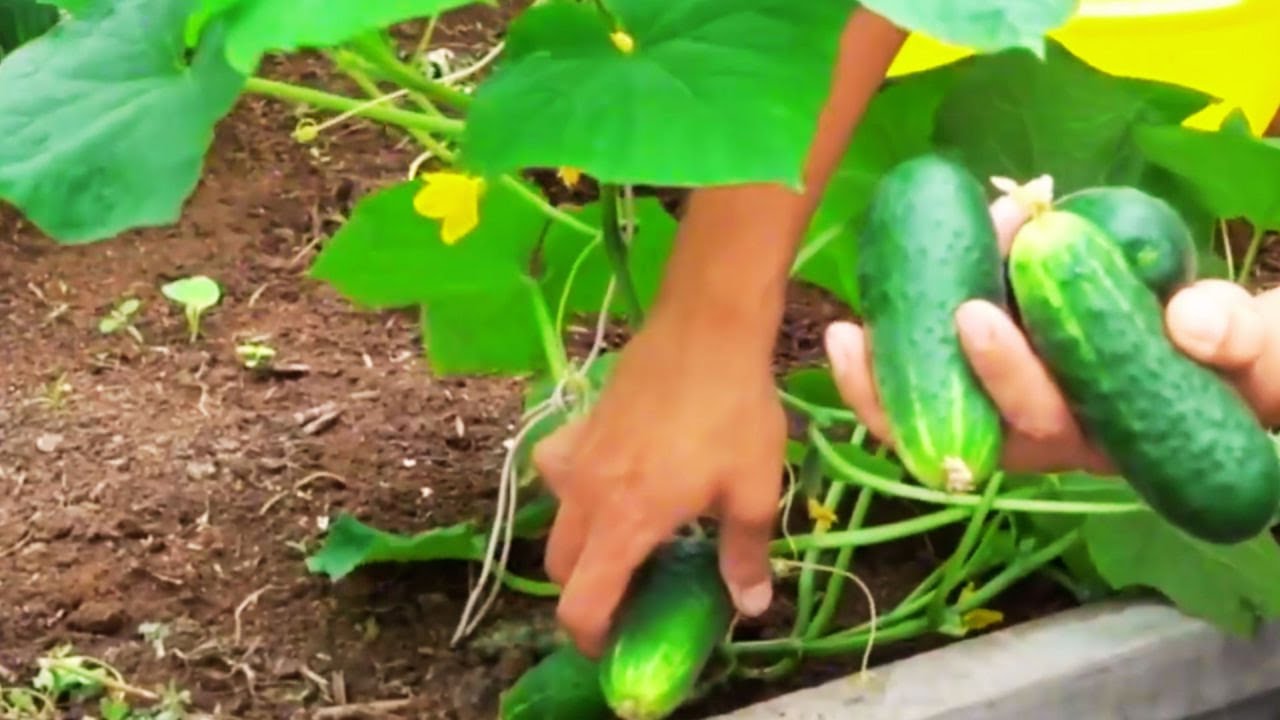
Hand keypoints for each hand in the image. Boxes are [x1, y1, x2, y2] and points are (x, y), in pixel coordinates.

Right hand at [532, 309, 786, 657]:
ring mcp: (576, 456)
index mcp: (624, 522)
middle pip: (562, 567)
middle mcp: (585, 494)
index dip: (591, 636)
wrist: (707, 326)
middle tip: (631, 591)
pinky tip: (606, 472)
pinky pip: (558, 468)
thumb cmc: (734, 411)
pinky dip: (571, 483)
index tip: (615, 642)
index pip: (581, 603)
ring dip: (580, 540)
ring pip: (557, 518)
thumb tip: (751, 604)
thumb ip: (746, 552)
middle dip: (588, 591)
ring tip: (624, 533)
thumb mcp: (755, 489)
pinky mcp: (578, 424)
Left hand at [824, 197, 1279, 474]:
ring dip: (887, 383)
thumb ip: (1245, 338)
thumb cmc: (1249, 366)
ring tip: (845, 335)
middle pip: (973, 429)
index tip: (973, 314)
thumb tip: (1191, 320)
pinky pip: (934, 387)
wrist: (1234, 369)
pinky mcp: (997, 381)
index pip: (1046, 418)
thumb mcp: (1268, 353)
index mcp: (1108, 435)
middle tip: (883, 325)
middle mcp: (1054, 435)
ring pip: (940, 419)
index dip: (1003, 373)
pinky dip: (897, 359)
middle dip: (922, 379)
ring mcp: (1020, 412)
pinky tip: (860, 322)